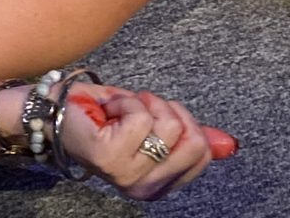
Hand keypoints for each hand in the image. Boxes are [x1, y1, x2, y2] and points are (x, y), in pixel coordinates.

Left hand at [58, 84, 237, 200]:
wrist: (59, 110)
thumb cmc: (105, 116)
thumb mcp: (156, 122)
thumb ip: (192, 136)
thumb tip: (229, 144)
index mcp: (160, 184)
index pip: (201, 152)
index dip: (184, 121)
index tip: (157, 116)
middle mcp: (145, 188)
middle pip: (192, 140)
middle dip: (169, 110)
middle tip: (139, 111)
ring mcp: (128, 175)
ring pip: (167, 125)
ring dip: (144, 103)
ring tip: (121, 111)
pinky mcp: (111, 157)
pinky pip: (141, 116)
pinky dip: (126, 100)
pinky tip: (108, 110)